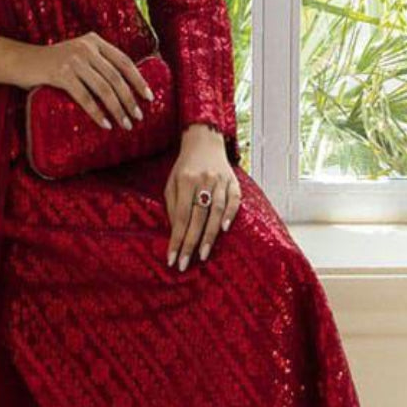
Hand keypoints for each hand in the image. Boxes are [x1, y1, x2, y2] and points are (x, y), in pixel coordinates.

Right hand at [9, 31, 154, 129]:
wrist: (21, 61)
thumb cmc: (51, 63)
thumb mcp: (77, 55)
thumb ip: (97, 63)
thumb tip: (124, 86)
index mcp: (94, 41)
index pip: (124, 61)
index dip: (138, 80)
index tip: (149, 97)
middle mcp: (86, 48)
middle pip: (116, 77)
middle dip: (130, 99)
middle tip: (138, 116)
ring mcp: (73, 60)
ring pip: (103, 89)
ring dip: (117, 109)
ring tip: (125, 124)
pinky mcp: (60, 74)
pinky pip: (85, 97)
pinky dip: (97, 113)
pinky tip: (105, 124)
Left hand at [164, 123, 240, 269]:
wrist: (205, 142)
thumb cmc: (184, 167)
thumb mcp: (172, 182)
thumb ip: (173, 206)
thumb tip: (176, 233)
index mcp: (185, 180)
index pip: (181, 216)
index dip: (176, 239)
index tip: (172, 259)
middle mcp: (204, 180)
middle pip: (198, 217)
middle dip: (191, 243)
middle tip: (184, 264)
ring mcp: (221, 181)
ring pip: (216, 211)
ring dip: (210, 235)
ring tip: (203, 255)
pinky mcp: (234, 181)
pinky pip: (234, 200)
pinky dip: (230, 214)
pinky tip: (225, 230)